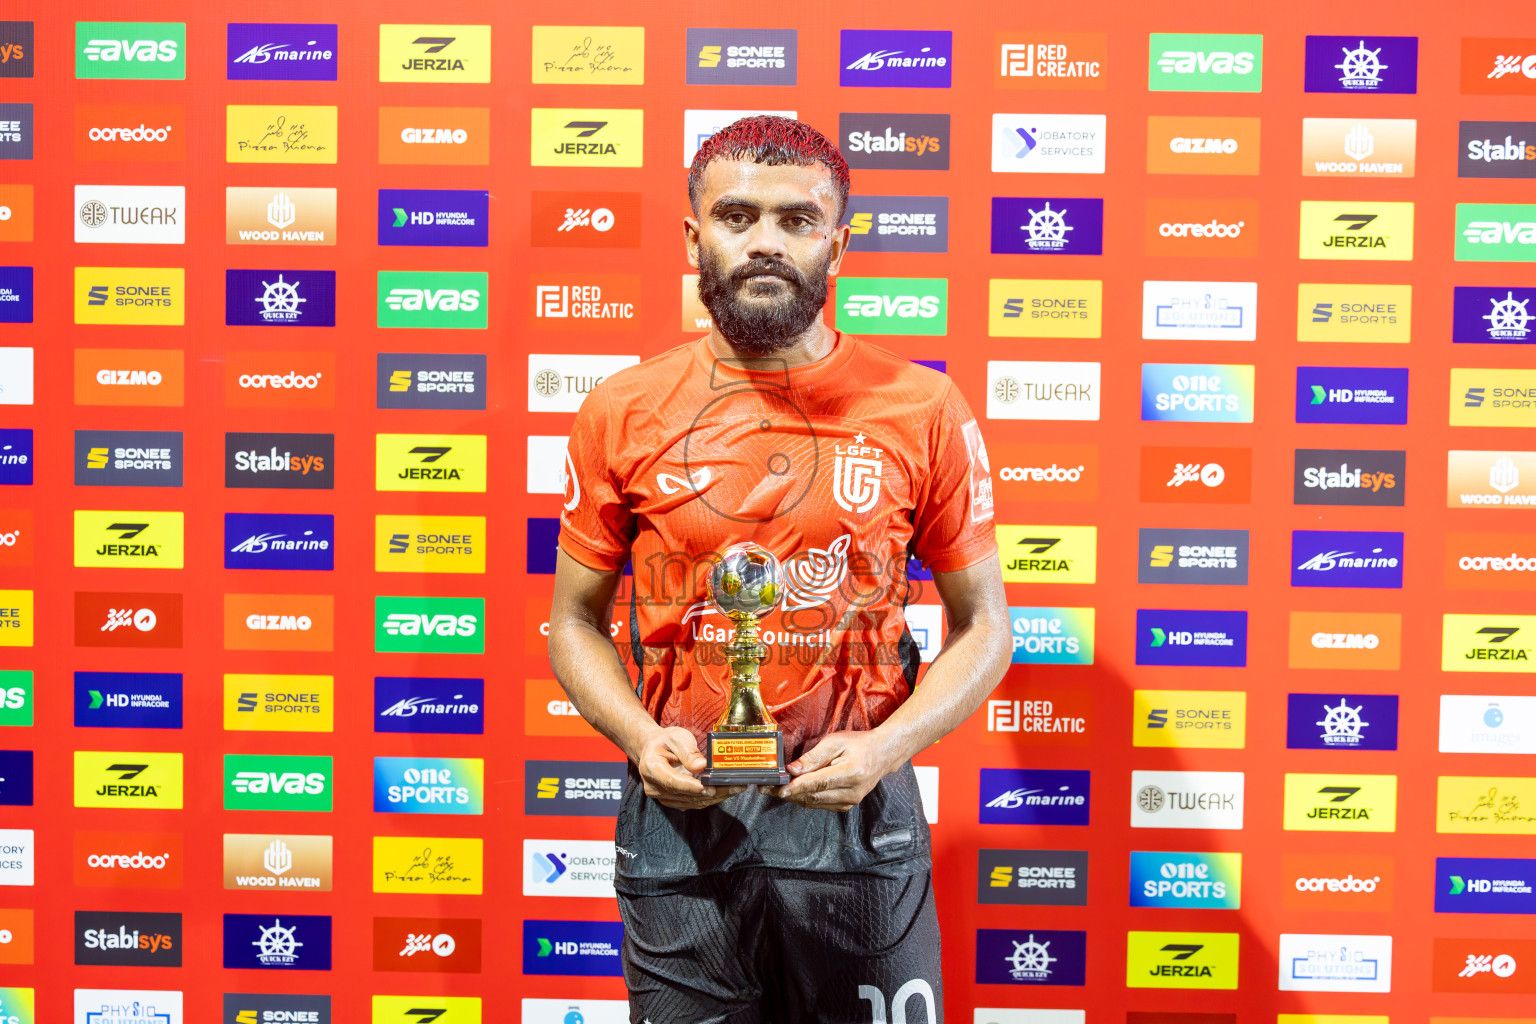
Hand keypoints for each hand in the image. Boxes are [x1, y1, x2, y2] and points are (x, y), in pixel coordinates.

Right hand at [635, 726, 744, 810]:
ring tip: (735, 788)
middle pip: (686, 795)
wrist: (653, 750)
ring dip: (715, 797)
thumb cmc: (665, 741)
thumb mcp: (676, 737)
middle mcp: (654, 787)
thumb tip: (702, 766)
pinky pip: (693, 803)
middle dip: (713, 792)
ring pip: (692, 802)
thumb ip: (689, 752)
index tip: (710, 788)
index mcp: (651, 768)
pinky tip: (725, 791)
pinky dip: (710, 798)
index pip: (672, 782)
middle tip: (735, 786)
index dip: (691, 787)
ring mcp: (662, 797)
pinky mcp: (672, 801)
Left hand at [767, 730, 895, 811]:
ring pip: (814, 803)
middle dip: (788, 793)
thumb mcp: (835, 742)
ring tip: (775, 789)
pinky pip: (820, 805)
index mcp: (851, 773)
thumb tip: (792, 769)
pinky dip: (805, 798)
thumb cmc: (860, 744)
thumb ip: (813, 757)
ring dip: (794, 797)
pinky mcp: (846, 806)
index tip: (779, 789)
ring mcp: (850, 802)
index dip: (797, 787)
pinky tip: (794, 791)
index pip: (818, 783)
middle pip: (813, 796)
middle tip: (767, 787)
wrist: (883, 755)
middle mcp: (852, 792)